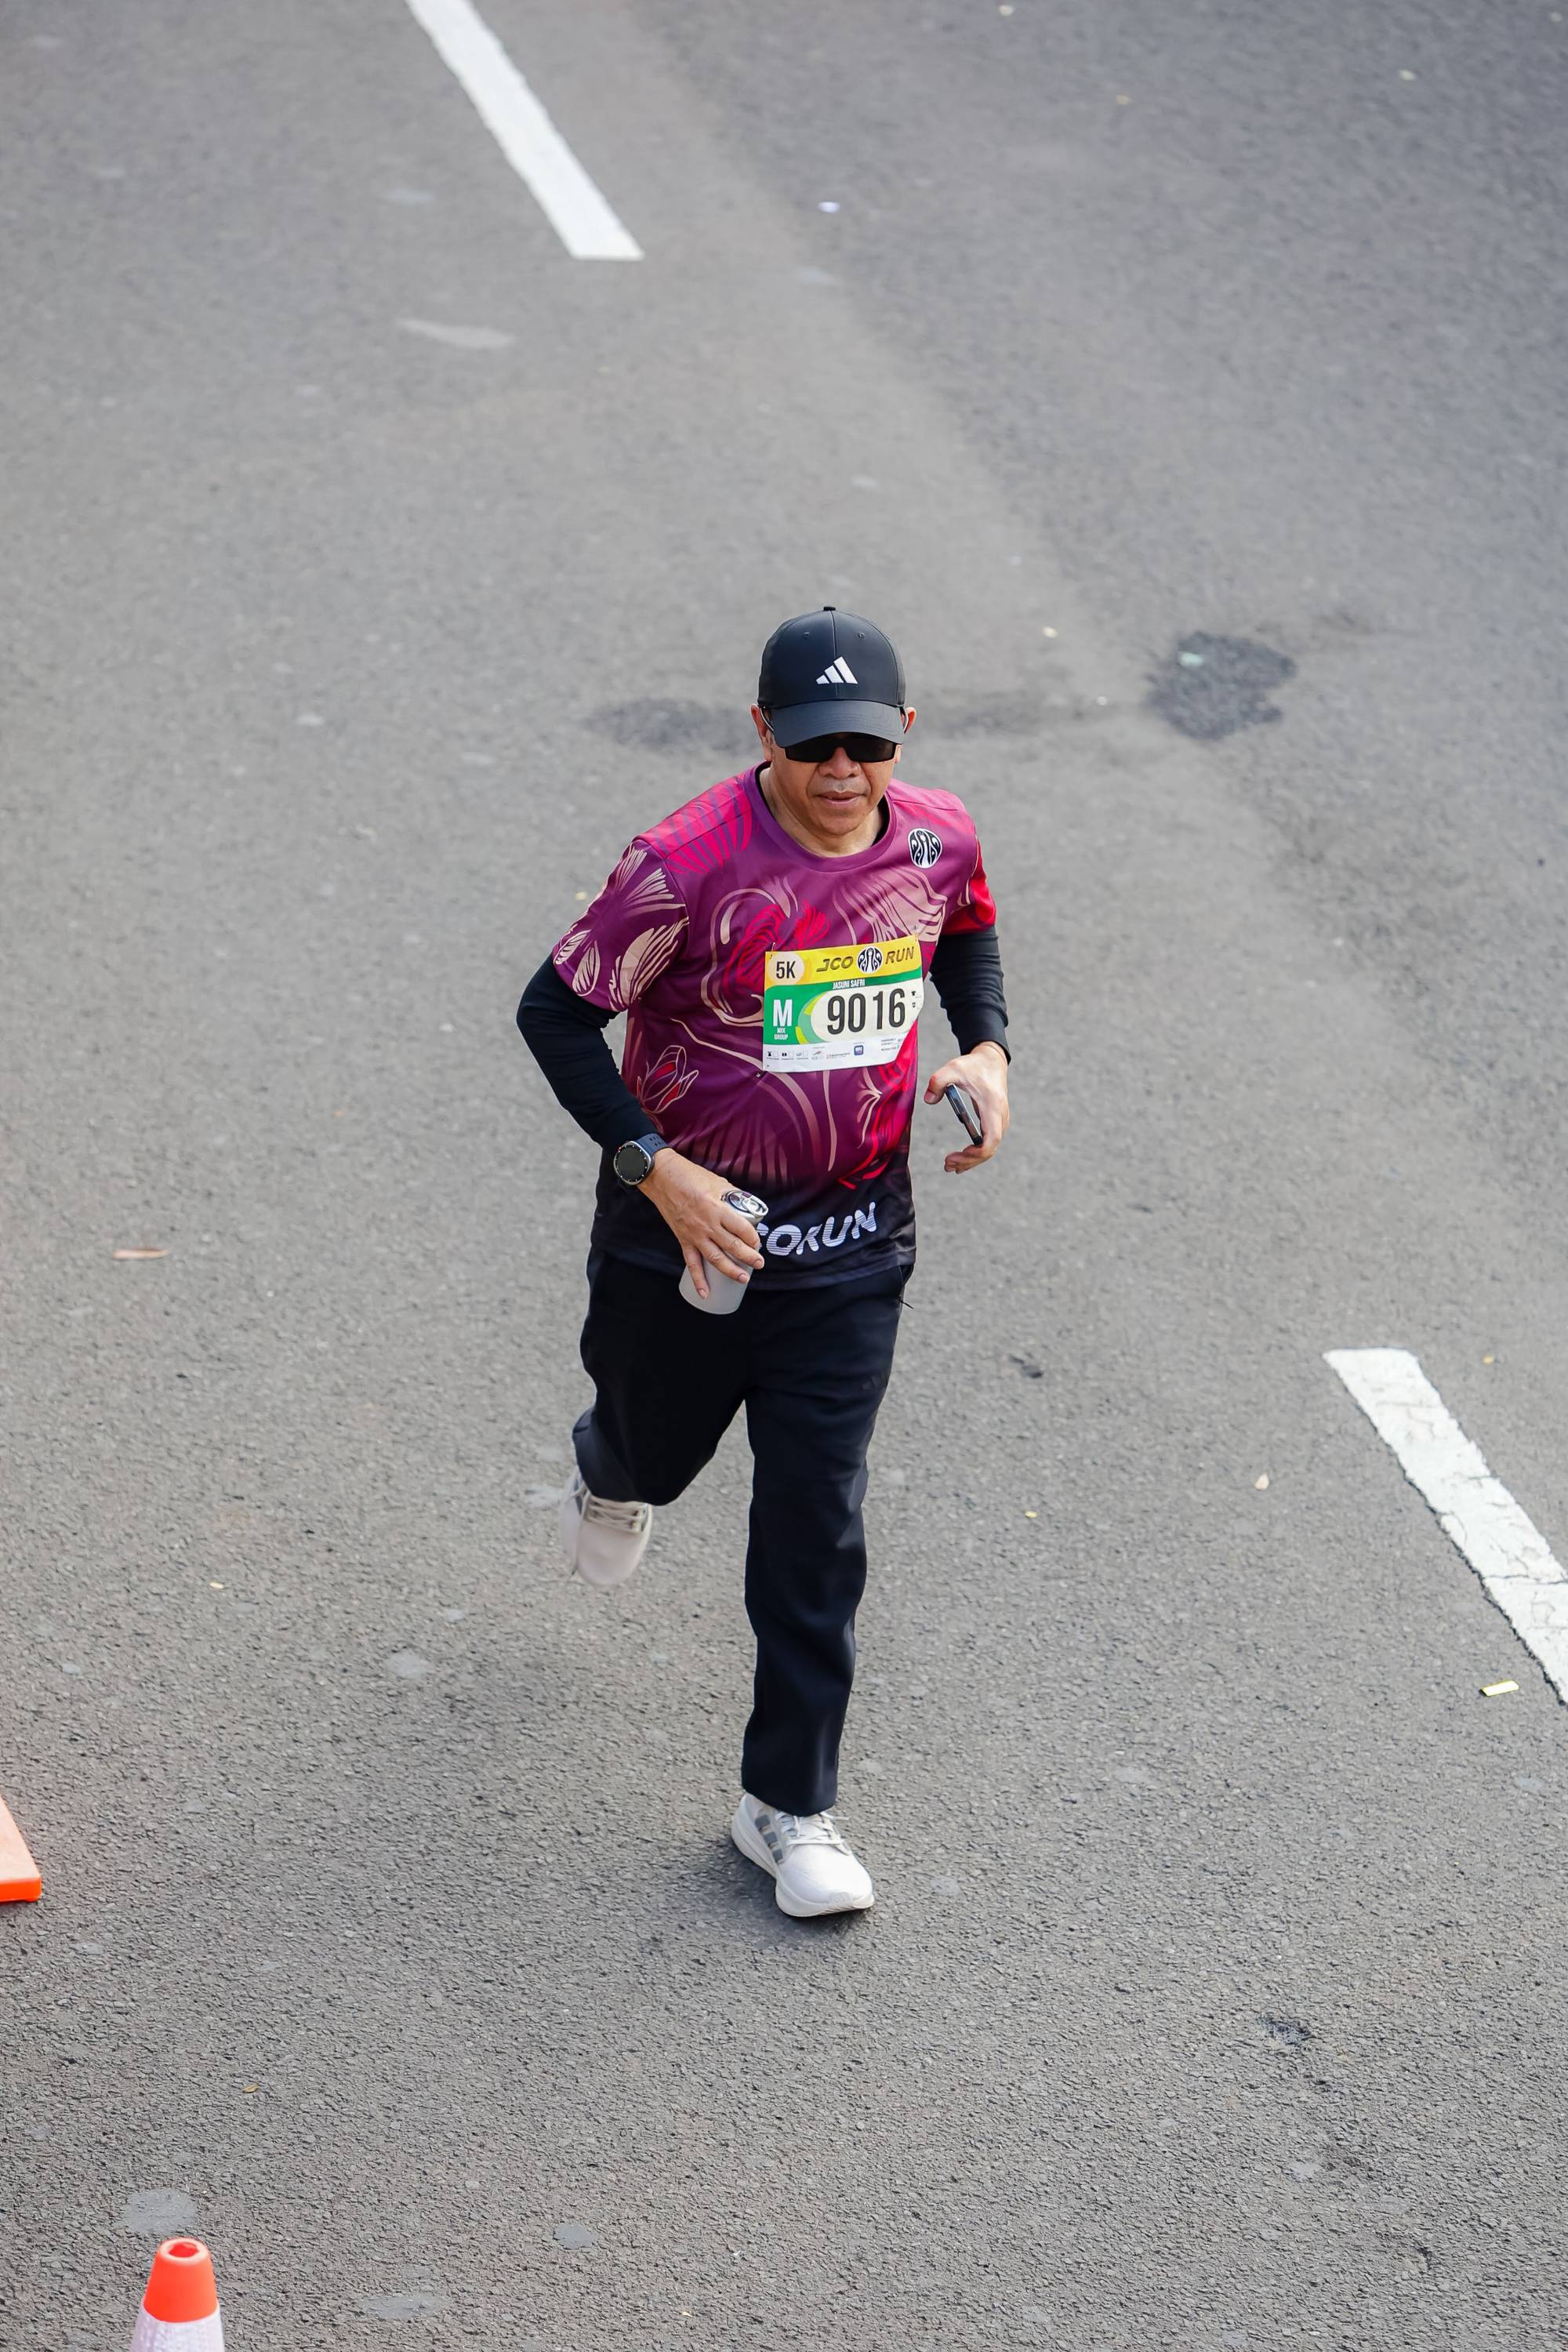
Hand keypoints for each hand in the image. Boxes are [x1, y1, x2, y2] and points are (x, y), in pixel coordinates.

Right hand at [640, 1149, 765, 1298]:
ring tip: (744, 1278)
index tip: (757, 1241)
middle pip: (733, 1247)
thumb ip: (732, 1196)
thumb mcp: (718, 1182)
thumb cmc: (690, 1176)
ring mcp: (695, 1235)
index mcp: (718, 1209)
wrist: (662, 1178)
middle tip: (759, 1264)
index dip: (753, 1238)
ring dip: (731, 1271)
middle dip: (749, 1258)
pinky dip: (698, 1280)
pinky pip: (692, 1264)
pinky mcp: (684, 1240)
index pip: (742, 1229)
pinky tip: (705, 1293)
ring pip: (716, 1259)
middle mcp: (708, 1225)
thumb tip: (745, 1206)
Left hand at [924, 1041, 1010, 1173]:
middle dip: (970, 1160)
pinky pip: (988, 1143)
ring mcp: (1000, 1120)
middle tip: (947, 1165)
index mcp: (992, 1105)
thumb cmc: (974, 1065)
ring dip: (972, 1160)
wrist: (992, 1060)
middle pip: (990, 1148)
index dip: (978, 1152)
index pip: (992, 1138)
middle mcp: (1000, 1116)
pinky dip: (976, 1153)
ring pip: (990, 1148)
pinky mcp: (996, 1122)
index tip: (959, 1155)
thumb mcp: (953, 1067)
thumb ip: (938, 1080)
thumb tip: (928, 1100)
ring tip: (949, 1166)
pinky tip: (961, 1159)